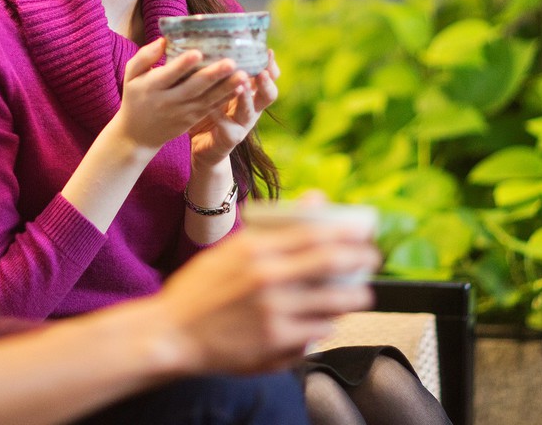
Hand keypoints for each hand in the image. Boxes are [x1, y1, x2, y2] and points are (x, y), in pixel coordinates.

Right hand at [111, 38, 248, 152]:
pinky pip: (211, 107)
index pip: (169, 75)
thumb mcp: (131, 76)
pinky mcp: (193, 119)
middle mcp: (169, 101)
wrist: (138, 135)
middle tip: (231, 62)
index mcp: (152, 87)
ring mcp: (183, 112)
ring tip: (244, 75)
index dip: (183, 65)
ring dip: (227, 88)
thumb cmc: (135, 97)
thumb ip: (144, 57)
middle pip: (193, 88)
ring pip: (207, 99)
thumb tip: (164, 40)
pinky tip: (240, 88)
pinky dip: (226, 98)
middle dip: (213, 75)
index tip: (198, 52)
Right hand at [152, 224, 379, 374]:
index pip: (316, 233)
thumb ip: (276, 228)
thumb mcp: (231, 249)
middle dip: (362, 261)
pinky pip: (319, 331)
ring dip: (353, 297)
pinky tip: (325, 320)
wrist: (170, 334)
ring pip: (334, 302)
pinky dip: (327, 324)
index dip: (349, 233)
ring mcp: (274, 312)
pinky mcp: (276, 343)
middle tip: (371, 261)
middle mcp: (267, 278)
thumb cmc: (201, 289)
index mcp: (254, 248)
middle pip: (333, 264)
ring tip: (357, 294)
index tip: (364, 234)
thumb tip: (318, 199)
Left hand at [189, 50, 279, 170]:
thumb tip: (208, 39)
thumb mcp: (215, 89)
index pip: (268, 77)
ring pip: (250, 111)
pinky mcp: (229, 139)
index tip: (268, 51)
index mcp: (250, 94)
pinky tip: (211, 107)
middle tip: (261, 70)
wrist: (202, 148)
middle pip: (269, 95)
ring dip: (246, 97)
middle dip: (266, 82)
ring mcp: (242, 125)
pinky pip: (227, 128)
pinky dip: (219, 116)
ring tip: (241, 84)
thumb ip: (217, 71)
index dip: (271, 66)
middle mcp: (251, 109)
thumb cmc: (208, 112)